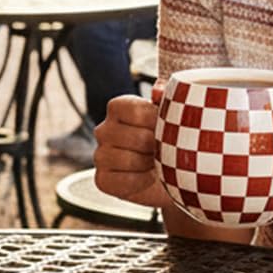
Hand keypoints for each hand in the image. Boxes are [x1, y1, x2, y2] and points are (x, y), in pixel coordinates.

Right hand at [94, 89, 160, 204]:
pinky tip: (148, 177)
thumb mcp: (173, 116)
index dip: (157, 122)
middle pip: (137, 138)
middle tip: (165, 150)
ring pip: (129, 161)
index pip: (136, 111)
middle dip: (158, 147)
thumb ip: (168, 99)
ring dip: (151, 166)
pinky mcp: (102, 180)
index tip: (167, 128)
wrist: (171, 177)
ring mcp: (100, 155)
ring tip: (157, 164)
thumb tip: (159, 90)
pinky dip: (142, 182)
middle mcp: (103, 129)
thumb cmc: (170, 141)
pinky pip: (124, 181)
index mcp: (117, 107)